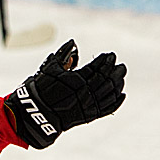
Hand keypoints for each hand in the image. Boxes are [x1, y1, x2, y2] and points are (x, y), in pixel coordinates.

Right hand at [4, 40, 125, 148]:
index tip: (110, 55)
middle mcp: (85, 93)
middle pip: (106, 79)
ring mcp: (88, 105)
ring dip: (118, 83)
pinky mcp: (89, 116)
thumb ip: (62, 55)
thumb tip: (72, 43)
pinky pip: (108, 108)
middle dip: (114, 70)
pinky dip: (117, 101)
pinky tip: (121, 94)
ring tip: (121, 76)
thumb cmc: (41, 89)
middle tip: (120, 64)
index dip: (104, 61)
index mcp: (76, 80)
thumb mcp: (49, 69)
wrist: (37, 114)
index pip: (96, 68)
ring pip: (110, 93)